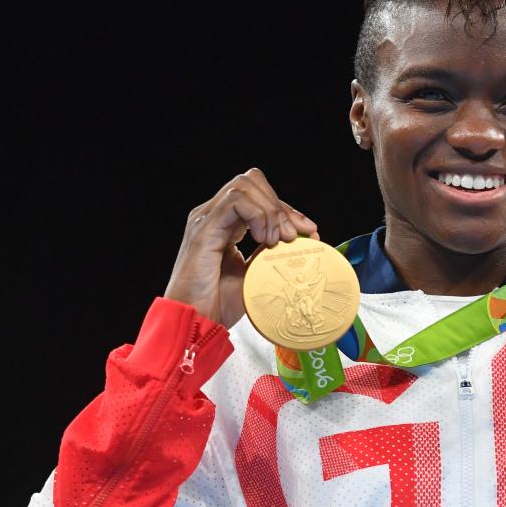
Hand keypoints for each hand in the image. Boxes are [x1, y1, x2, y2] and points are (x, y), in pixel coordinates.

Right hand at [164, 168, 319, 326]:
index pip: (258, 198)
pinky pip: (236, 201)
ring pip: (245, 185)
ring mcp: (205, 219)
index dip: (287, 211)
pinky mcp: (203, 229)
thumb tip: (297, 239)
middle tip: (295, 235)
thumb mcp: (253, 274)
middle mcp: (212, 216)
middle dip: (281, 206)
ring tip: (276, 240)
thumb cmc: (217, 305)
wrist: (195, 324)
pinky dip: (258, 215)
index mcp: (223, 225)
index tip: (310, 231)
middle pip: (252, 182)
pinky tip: (263, 240)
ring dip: (271, 210)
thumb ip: (267, 252)